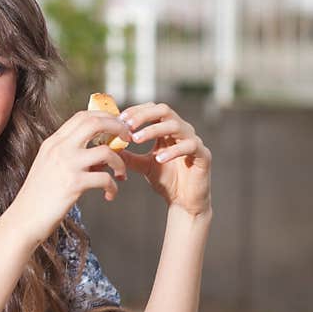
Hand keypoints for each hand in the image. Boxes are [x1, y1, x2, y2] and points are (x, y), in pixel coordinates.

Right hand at [11, 111, 132, 243]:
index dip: (104, 117)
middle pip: (95, 123)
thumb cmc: (38, 196)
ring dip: (120, 162)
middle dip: (118, 128)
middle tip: (127, 139)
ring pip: (106, 151)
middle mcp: (59, 149)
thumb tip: (99, 150)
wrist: (24, 219)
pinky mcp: (74, 185)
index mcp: (53, 142)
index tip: (116, 127)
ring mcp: (67, 166)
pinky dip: (113, 187)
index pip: (82, 116)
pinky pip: (105, 179)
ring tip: (121, 174)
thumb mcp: (49, 166)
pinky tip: (109, 194)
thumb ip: (68, 154)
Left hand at [118, 102, 211, 216]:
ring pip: (175, 125)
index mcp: (168, 130)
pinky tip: (159, 158)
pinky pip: (190, 146)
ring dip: (153, 130)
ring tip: (136, 140)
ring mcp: (194, 141)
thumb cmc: (166, 180)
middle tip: (127, 125)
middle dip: (144, 115)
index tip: (120, 118)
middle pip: (164, 110)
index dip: (137, 111)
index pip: (153, 109)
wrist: (184, 202)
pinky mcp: (203, 155)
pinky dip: (173, 150)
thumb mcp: (143, 166)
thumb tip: (109, 149)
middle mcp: (182, 130)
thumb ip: (129, 156)